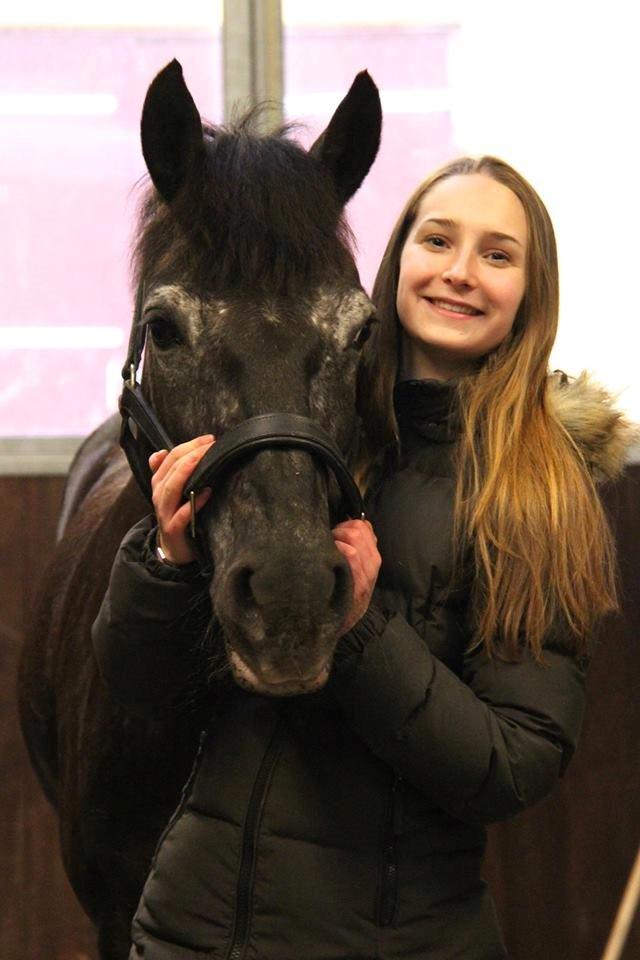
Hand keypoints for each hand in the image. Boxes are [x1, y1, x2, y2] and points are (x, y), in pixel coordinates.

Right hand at [148, 435, 214, 564]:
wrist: (174, 549)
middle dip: (190, 453)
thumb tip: (160, 452)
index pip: (170, 457)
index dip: (188, 445)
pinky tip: (207, 492)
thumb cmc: (177, 515)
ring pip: (171, 487)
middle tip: (210, 444)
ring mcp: (164, 512)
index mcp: (158, 483)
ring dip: (188, 471)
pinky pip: (182, 514)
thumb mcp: (171, 492)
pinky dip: (194, 503)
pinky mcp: (173, 529)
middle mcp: (158, 495)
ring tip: (204, 459)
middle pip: (170, 469)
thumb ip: (167, 472)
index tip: (208, 439)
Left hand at [332, 519, 380, 634]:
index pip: (364, 525)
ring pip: (354, 537)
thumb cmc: (345, 591)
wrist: (345, 622)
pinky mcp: (358, 583)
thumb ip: (355, 548)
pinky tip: (328, 559)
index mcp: (373, 555)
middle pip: (357, 528)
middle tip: (328, 543)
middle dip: (338, 529)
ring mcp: (367, 572)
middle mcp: (374, 562)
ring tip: (327, 551)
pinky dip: (338, 550)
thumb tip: (345, 525)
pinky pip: (351, 554)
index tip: (335, 535)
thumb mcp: (356, 569)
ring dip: (335, 538)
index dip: (345, 524)